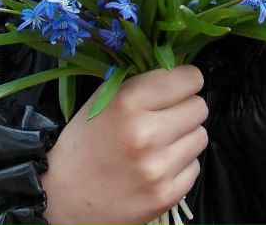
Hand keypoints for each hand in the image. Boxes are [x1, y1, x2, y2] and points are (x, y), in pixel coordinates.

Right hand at [41, 65, 207, 224]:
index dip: (185, 80)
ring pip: (201, 136)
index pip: (189, 78)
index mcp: (127, 102)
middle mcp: (146, 133)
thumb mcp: (102, 100)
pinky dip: (180, 165)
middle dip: (185, 108)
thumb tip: (179, 70)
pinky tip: (156, 166)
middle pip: (200, 106)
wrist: (64, 197)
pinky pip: (194, 166)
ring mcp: (158, 167)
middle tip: (165, 117)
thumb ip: (140, 83)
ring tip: (159, 143)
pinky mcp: (166, 195)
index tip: (177, 87)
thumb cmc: (84, 142)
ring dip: (184, 136)